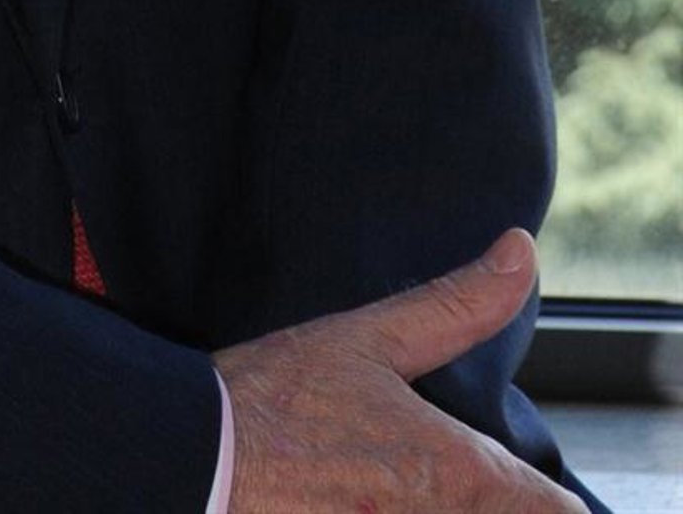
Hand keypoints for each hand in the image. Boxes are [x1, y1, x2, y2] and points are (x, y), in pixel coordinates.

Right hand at [216, 230, 581, 509]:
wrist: (193, 457)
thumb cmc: (273, 398)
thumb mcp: (368, 338)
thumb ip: (457, 306)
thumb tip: (520, 254)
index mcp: (456, 472)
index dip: (549, 502)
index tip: (528, 489)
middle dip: (489, 505)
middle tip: (442, 482)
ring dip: (438, 513)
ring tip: (393, 492)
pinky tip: (358, 506)